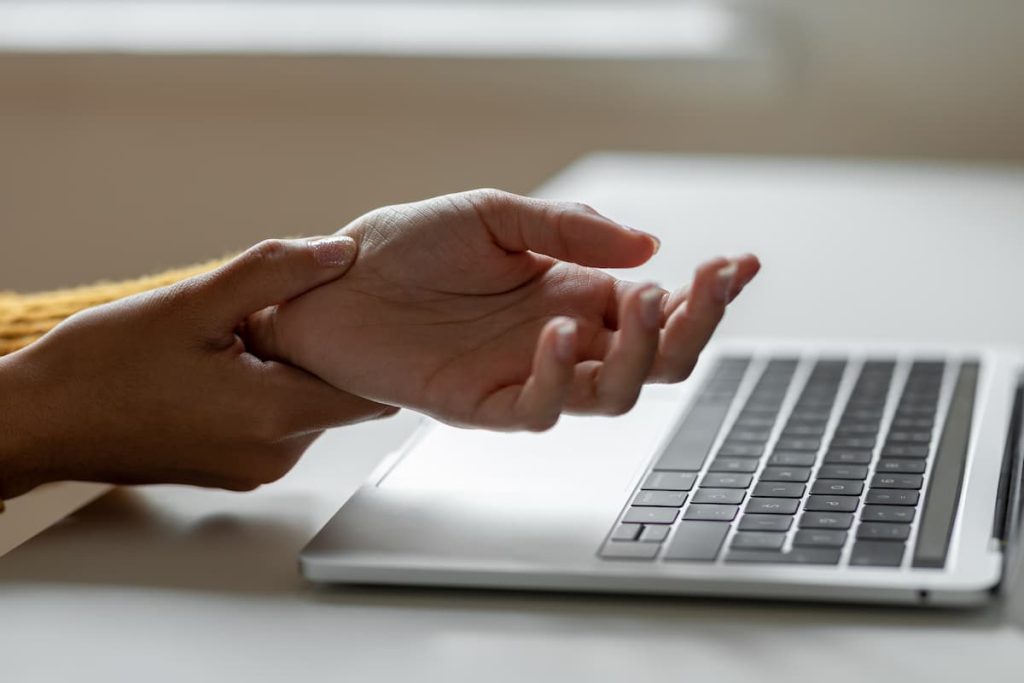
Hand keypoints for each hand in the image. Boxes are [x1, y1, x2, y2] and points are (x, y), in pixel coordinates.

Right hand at [0, 237, 396, 498]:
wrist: (39, 422)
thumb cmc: (102, 366)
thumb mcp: (193, 302)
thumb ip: (276, 273)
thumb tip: (341, 252)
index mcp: (275, 417)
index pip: (373, 391)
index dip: (374, 345)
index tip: (361, 309)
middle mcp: (275, 456)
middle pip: (342, 398)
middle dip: (328, 351)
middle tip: (289, 310)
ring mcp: (255, 469)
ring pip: (309, 408)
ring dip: (294, 368)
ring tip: (248, 333)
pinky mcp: (235, 470)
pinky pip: (277, 424)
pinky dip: (270, 389)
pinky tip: (231, 361)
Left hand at [250, 190, 758, 429]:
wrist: (332, 284)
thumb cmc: (407, 247)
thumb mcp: (494, 215)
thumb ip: (567, 231)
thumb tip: (647, 246)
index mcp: (573, 293)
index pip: (659, 305)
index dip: (706, 291)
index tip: (742, 263)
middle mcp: (561, 340)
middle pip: (656, 358)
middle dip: (693, 325)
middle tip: (705, 284)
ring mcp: (526, 375)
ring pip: (614, 391)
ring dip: (638, 351)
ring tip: (636, 302)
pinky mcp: (483, 404)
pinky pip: (539, 407)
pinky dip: (557, 376)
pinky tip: (555, 332)